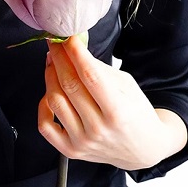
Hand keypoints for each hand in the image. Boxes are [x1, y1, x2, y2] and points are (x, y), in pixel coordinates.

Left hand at [38, 36, 186, 170]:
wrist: (144, 149)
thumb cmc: (136, 114)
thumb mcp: (127, 86)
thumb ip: (100, 69)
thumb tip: (75, 49)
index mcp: (118, 111)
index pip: (90, 75)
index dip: (75, 52)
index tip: (68, 37)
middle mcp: (98, 129)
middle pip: (69, 85)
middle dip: (59, 57)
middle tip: (55, 43)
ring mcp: (82, 141)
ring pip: (54, 100)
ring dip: (50, 75)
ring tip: (53, 62)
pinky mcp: (70, 150)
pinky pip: (45, 125)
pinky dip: (43, 105)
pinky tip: (49, 92)